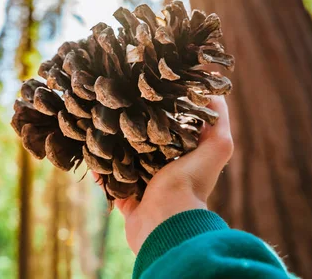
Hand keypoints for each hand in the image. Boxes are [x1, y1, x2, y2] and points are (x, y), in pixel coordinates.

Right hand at [108, 96, 233, 253]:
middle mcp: (166, 171)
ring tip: (99, 129)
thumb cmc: (191, 181)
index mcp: (184, 157)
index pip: (171, 129)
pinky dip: (100, 171)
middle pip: (146, 144)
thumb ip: (219, 118)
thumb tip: (213, 91)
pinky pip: (110, 183)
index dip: (160, 113)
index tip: (146, 94)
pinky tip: (91, 156)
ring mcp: (145, 186)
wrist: (166, 221)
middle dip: (132, 129)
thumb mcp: (218, 145)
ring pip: (125, 162)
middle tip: (117, 109)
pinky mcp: (127, 200)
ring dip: (113, 149)